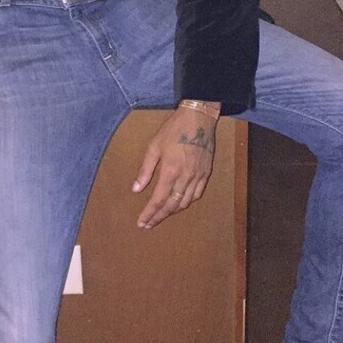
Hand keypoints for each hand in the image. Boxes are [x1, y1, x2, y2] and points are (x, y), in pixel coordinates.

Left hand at [132, 107, 217, 228]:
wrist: (199, 118)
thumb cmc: (173, 130)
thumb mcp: (154, 147)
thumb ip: (145, 170)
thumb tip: (136, 189)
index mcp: (170, 171)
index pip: (158, 200)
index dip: (149, 214)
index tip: (141, 222)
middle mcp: (185, 177)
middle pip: (171, 206)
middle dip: (159, 217)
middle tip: (148, 224)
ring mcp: (198, 176)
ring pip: (185, 203)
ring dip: (172, 212)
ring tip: (161, 215)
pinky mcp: (206, 173)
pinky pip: (197, 194)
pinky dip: (187, 202)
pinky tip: (179, 204)